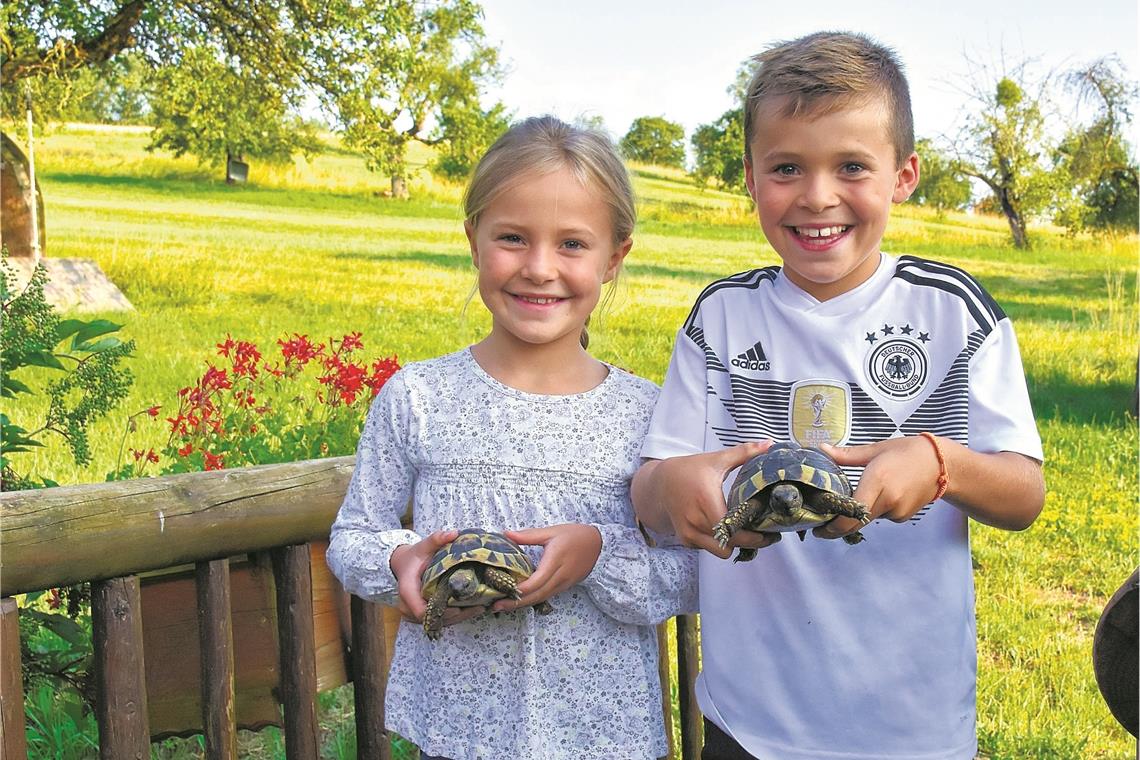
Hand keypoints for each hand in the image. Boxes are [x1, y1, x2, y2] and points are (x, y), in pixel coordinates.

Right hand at [389, 530, 483, 625]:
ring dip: (458, 618)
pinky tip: (472, 609)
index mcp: (407, 590)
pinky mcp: (424, 613)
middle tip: (478, 607)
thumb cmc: (414, 556)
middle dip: (456, 616)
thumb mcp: (423, 546)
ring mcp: (415, 612)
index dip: (440, 613)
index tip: (458, 608)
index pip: (421, 610)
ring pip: (438, 622)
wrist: (403, 564)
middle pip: (433, 619)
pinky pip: (439, 619)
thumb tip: (453, 533)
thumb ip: (436, 539)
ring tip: (479, 608)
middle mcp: (409, 606)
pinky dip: (455, 616)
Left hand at [490, 524, 601, 611]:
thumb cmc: (575, 536)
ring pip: (541, 598)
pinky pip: (547, 596)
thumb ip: (528, 535)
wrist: (599, 545)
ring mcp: (563, 584)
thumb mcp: (551, 532)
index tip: (504, 590)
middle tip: (497, 606)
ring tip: (504, 606)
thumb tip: (506, 534)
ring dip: (523, 604)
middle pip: (537, 595)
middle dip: (517, 602)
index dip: (520, 589)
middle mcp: (560, 576)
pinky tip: (521, 600)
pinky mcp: (565, 586)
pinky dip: (533, 599)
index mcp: (555, 561)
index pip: (536, 581)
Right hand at [644, 441, 772, 557]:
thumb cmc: (690, 470)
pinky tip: (728, 532)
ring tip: (747, 533)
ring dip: (735, 544)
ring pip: (721, 551)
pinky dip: (721, 543)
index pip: (733, 529)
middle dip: (751, 542)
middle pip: (730, 543)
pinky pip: (710, 549)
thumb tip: (769, 444)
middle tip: (766, 535)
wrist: (660, 483)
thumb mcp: (717, 459)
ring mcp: (689, 532)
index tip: (770, 532)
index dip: (753, 536)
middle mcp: (695, 519)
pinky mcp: (686, 539)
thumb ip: (745, 452)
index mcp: (706, 500)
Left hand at [813, 437, 941, 539]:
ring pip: (867, 519)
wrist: (941, 464)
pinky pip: (881, 517)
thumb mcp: (875, 450)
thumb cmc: (906, 452)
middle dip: (838, 526)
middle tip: (823, 526)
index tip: (819, 529)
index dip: (833, 526)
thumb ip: (846, 455)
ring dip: (858, 514)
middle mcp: (887, 499)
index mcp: (877, 480)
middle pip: (856, 522)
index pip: (851, 513)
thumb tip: (822, 449)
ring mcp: (897, 510)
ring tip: (857, 499)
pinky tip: (881, 496)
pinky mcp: (903, 517)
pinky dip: (875, 511)